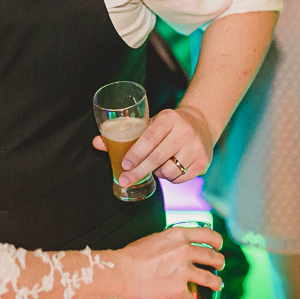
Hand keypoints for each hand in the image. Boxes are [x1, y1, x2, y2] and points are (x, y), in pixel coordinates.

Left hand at [93, 108, 213, 185]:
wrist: (200, 123)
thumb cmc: (167, 126)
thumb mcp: (149, 124)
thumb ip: (124, 135)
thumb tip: (96, 143)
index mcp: (169, 118)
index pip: (149, 138)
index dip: (135, 153)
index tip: (124, 165)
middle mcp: (184, 132)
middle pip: (157, 157)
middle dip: (138, 171)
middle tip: (124, 180)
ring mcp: (196, 147)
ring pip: (168, 171)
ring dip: (156, 173)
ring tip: (154, 167)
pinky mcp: (203, 162)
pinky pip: (180, 178)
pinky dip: (170, 178)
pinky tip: (168, 168)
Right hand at [113, 227, 223, 298]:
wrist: (122, 271)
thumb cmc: (133, 255)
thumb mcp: (155, 239)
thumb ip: (171, 242)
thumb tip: (177, 247)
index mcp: (178, 235)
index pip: (208, 234)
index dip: (217, 241)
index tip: (218, 246)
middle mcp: (184, 250)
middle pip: (213, 257)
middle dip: (219, 263)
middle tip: (219, 265)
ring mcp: (183, 270)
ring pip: (210, 278)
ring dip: (216, 283)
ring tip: (216, 285)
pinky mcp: (178, 288)